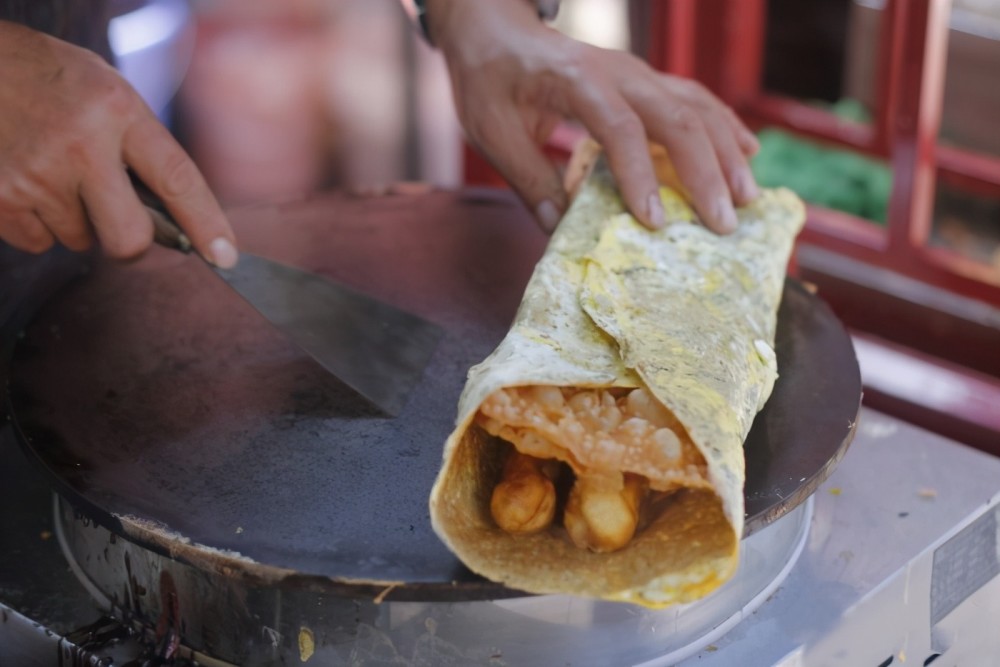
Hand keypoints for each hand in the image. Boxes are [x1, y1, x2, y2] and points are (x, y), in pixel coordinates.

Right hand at [0, 22, 237, 265]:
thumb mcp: (107, 90)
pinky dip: (38, 223)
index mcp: (117, 112)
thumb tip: (175, 214)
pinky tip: (27, 181)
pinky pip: (38, 242)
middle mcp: (80, 145)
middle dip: (132, 241)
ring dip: (76, 220)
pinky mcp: (0, 198)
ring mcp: (36, 174)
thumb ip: (140, 145)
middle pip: (129, 237)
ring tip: (55, 172)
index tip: (225, 256)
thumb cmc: (49, 79)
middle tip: (121, 219)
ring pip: (80, 240)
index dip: (206, 223)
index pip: (177, 179)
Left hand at [425, 0, 759, 233]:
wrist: (498, 29)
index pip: (620, 129)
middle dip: (707, 174)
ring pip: (697, 107)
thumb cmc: (491, 79)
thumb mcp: (494, 131)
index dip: (641, 176)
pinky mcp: (647, 80)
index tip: (655, 223)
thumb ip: (529, 178)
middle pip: (677, 118)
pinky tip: (747, 153)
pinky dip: (724, 126)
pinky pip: (696, 99)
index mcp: (577, 81)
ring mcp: (638, 72)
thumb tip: (561, 232)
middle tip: (724, 224)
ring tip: (747, 198)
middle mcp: (619, 71)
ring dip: (727, 153)